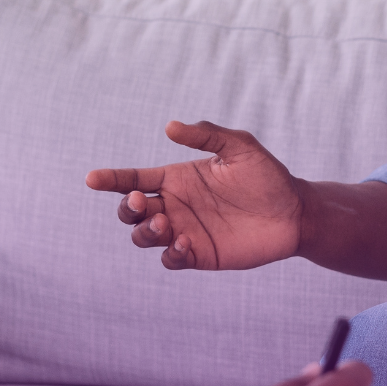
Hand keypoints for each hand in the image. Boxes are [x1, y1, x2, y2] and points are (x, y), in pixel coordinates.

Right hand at [85, 121, 305, 270]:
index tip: (92, 179)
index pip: (134, 179)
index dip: (111, 179)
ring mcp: (184, 231)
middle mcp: (175, 205)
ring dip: (145, 231)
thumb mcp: (240, 147)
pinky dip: (170, 253)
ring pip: (144, 237)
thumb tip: (169, 126)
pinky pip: (170, 259)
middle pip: (131, 211)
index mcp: (176, 178)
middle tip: (143, 202)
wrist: (294, 213)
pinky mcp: (199, 255)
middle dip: (128, 208)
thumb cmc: (267, 176)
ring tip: (165, 221)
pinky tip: (184, 242)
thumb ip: (207, 135)